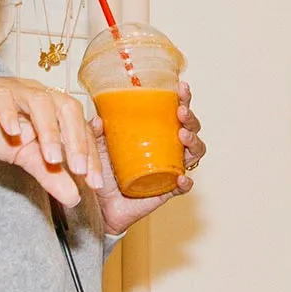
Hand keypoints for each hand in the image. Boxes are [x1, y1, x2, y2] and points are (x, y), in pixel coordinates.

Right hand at [0, 72, 99, 205]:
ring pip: (40, 101)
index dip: (90, 155)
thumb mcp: (25, 156)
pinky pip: (2, 98)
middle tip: (79, 170)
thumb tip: (74, 198)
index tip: (95, 183)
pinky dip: (10, 114)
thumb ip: (50, 175)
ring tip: (51, 157)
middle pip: (67, 108)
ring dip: (49, 130)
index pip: (80, 129)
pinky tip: (13, 132)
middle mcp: (40, 95)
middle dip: (76, 140)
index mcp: (54, 109)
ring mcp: (16, 90)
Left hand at [96, 81, 206, 234]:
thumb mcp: (97, 146)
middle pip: (191, 128)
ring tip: (183, 136)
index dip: (182, 98)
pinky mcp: (166, 190)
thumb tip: (98, 117)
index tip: (181, 87)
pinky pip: (183, 186)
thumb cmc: (103, 171)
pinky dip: (185, 182)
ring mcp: (169, 169)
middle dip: (191, 118)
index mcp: (156, 132)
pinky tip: (181, 177)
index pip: (174, 111)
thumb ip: (96, 131)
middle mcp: (167, 148)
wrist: (99, 204)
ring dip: (194, 143)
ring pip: (194, 154)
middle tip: (180, 112)